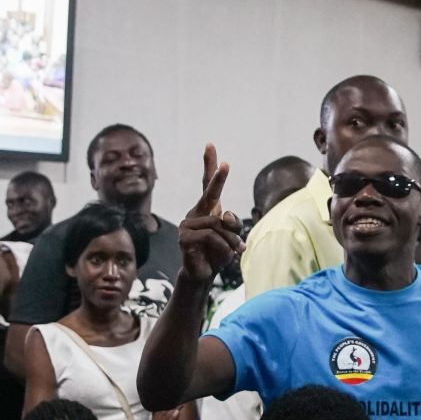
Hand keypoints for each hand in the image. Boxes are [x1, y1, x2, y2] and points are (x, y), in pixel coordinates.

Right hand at [178, 144, 244, 284]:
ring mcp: (187, 223)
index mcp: (208, 209)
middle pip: (209, 193)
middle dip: (219, 178)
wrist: (204, 274)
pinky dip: (223, 246)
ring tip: (236, 250)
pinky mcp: (184, 236)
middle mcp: (195, 212)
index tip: (210, 145)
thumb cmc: (218, 253)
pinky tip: (223, 254)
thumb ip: (232, 224)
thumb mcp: (232, 237)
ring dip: (232, 239)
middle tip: (226, 164)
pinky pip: (211, 236)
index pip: (208, 184)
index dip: (209, 166)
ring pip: (218, 224)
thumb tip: (224, 214)